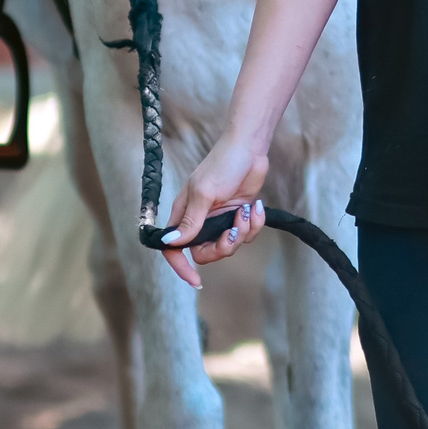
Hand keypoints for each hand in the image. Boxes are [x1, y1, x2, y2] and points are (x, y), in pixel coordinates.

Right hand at [159, 134, 268, 286]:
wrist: (250, 148)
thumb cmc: (223, 164)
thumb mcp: (205, 193)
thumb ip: (191, 221)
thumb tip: (170, 242)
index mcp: (184, 213)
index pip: (174, 248)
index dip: (180, 267)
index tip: (195, 280)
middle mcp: (200, 220)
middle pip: (205, 253)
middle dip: (222, 247)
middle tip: (233, 231)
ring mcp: (220, 219)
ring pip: (228, 245)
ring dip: (241, 233)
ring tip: (246, 212)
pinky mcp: (238, 216)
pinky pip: (245, 235)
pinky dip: (254, 224)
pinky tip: (256, 207)